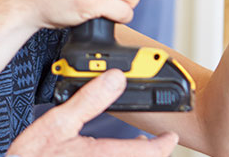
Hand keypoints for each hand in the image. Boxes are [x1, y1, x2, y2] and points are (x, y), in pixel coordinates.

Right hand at [6, 70, 178, 156]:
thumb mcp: (58, 122)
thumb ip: (89, 100)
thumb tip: (115, 78)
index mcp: (99, 156)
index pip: (144, 153)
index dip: (163, 145)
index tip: (170, 136)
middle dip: (148, 153)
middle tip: (154, 141)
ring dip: (133, 156)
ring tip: (136, 147)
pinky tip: (108, 154)